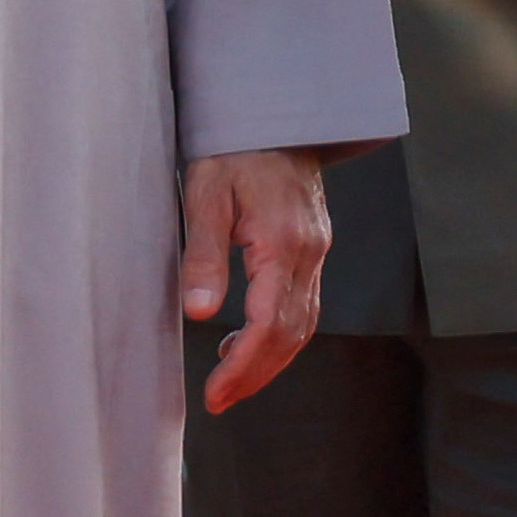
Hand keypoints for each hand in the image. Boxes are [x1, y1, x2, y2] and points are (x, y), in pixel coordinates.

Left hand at [180, 147, 331, 411]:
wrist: (276, 117)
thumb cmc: (234, 151)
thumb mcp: (205, 195)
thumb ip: (203, 255)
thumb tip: (200, 312)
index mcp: (281, 243)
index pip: (268, 324)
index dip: (243, 366)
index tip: (216, 393)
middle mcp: (308, 253)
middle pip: (291, 335)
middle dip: (256, 374)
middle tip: (220, 399)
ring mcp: (316, 252)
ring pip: (304, 325)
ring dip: (271, 361)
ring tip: (232, 381)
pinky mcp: (314, 249)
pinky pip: (305, 306)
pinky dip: (281, 336)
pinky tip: (250, 341)